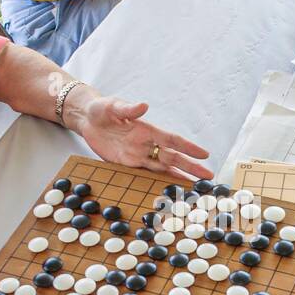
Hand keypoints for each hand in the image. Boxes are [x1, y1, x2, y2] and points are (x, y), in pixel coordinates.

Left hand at [72, 93, 211, 180]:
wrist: (86, 119)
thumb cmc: (101, 109)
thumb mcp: (113, 106)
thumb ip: (128, 109)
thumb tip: (144, 105)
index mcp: (147, 129)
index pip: (172, 140)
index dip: (188, 147)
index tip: (205, 154)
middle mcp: (146, 144)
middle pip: (172, 158)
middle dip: (190, 167)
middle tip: (208, 177)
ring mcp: (137, 155)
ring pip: (162, 168)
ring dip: (178, 177)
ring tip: (194, 187)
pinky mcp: (126, 164)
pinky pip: (145, 174)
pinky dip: (158, 182)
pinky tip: (169, 189)